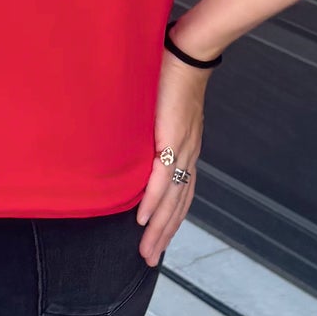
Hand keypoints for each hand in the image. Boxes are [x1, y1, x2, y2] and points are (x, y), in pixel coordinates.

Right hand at [136, 50, 210, 266]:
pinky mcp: (171, 141)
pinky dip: (153, 202)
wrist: (186, 55)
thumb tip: (129, 137)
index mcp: (186, 150)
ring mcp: (182, 150)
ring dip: (159, 228)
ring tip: (146, 251)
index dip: (171, 220)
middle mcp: (188, 155)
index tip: (159, 241)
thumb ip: (150, 128)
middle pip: (178, 206)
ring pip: (172, 200)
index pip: (181, 194)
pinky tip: (143, 220)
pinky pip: (161, 179)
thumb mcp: (159, 111)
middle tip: (149, 260)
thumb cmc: (170, 76)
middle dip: (164, 236)